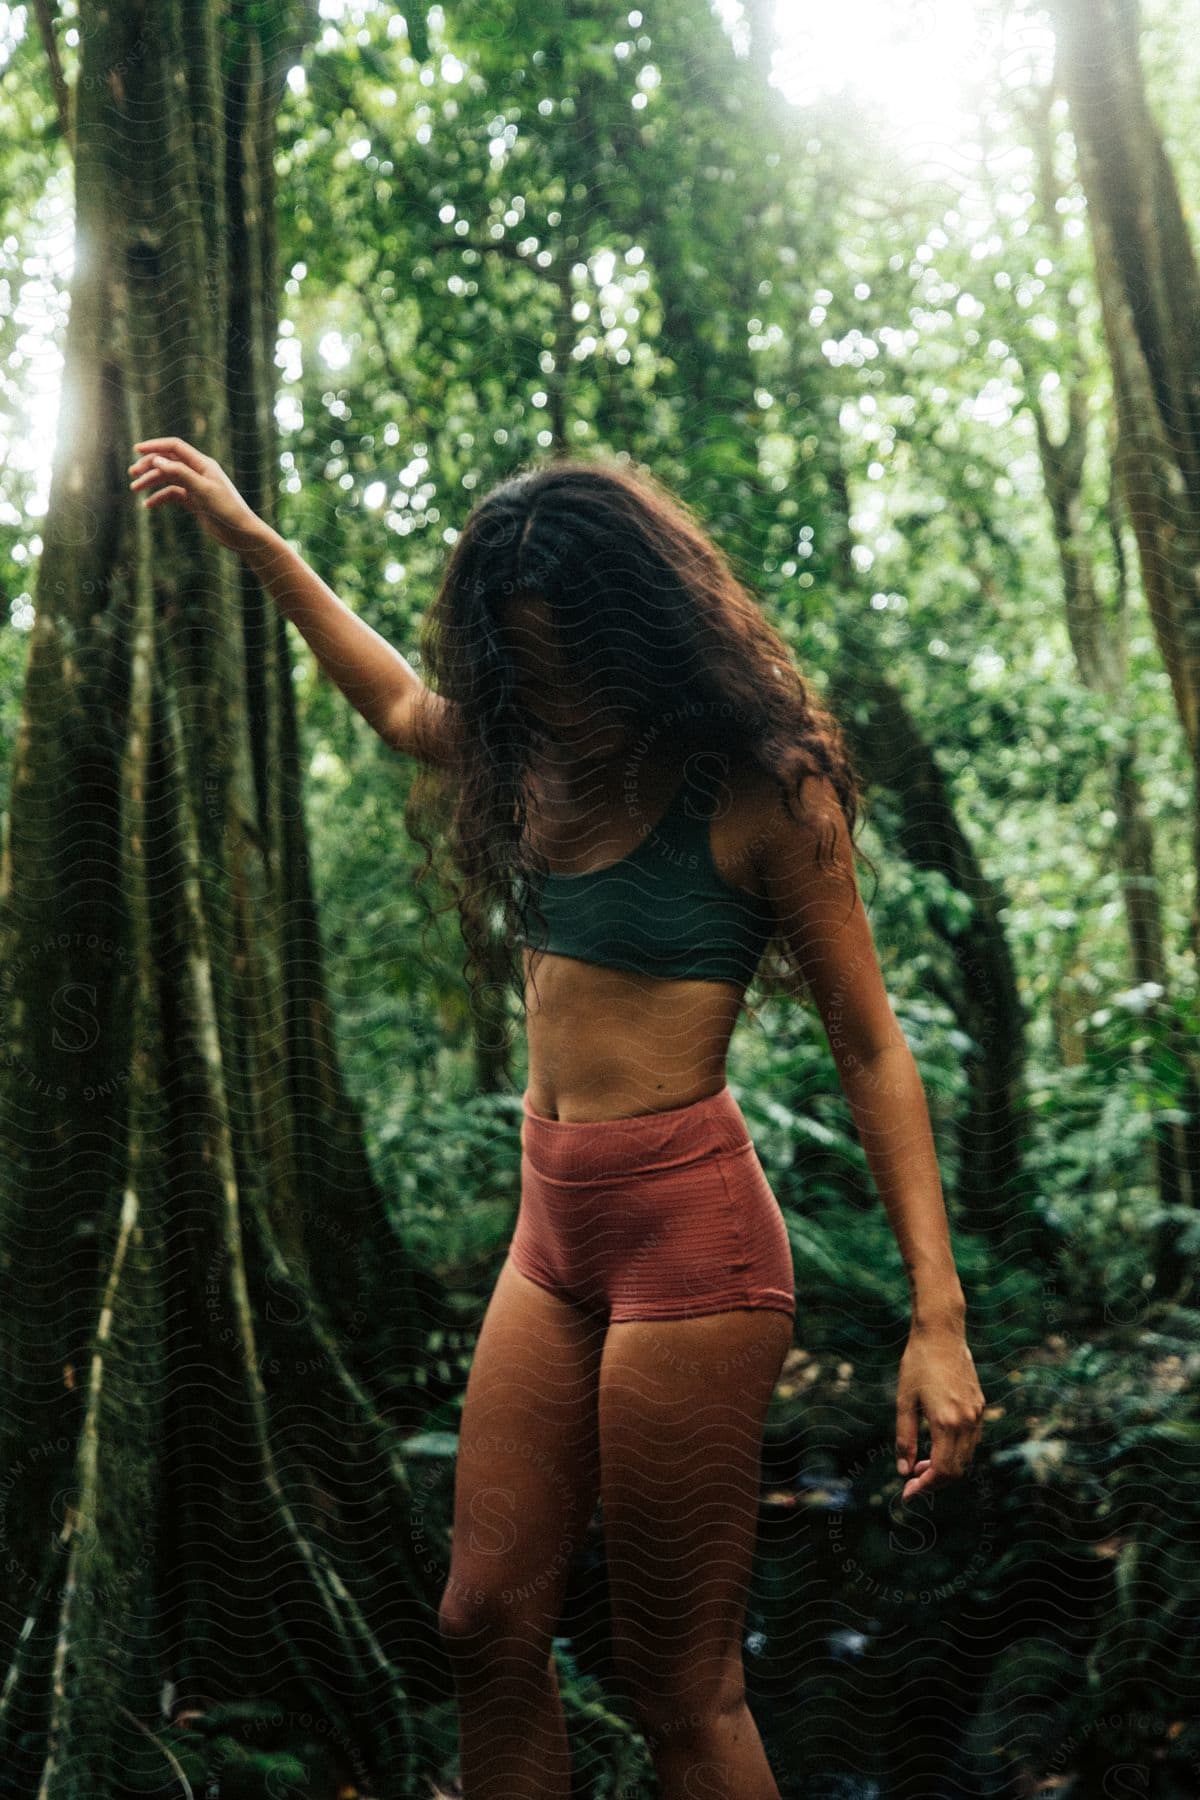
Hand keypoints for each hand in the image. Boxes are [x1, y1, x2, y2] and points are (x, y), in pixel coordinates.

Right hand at [127, 437, 263, 553]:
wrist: (241, 533)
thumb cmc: (226, 509)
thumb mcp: (201, 490)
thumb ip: (180, 474)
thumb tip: (157, 460)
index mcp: (203, 464)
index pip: (175, 447)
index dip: (155, 446)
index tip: (136, 450)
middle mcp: (198, 472)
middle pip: (168, 462)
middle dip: (149, 466)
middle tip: (132, 474)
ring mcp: (195, 487)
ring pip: (168, 479)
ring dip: (151, 482)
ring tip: (135, 489)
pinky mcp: (194, 502)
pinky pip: (172, 495)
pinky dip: (160, 498)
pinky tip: (148, 505)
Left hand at [894, 1319, 984, 1500]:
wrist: (941, 1333)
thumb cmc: (917, 1364)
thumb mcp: (904, 1401)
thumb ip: (905, 1438)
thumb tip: (903, 1470)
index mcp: (946, 1422)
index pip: (942, 1471)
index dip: (925, 1486)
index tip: (907, 1493)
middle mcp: (967, 1421)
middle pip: (957, 1470)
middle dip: (934, 1481)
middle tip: (912, 1479)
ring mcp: (977, 1414)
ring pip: (967, 1457)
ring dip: (946, 1467)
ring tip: (921, 1463)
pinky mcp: (980, 1406)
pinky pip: (972, 1441)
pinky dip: (956, 1452)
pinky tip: (937, 1445)